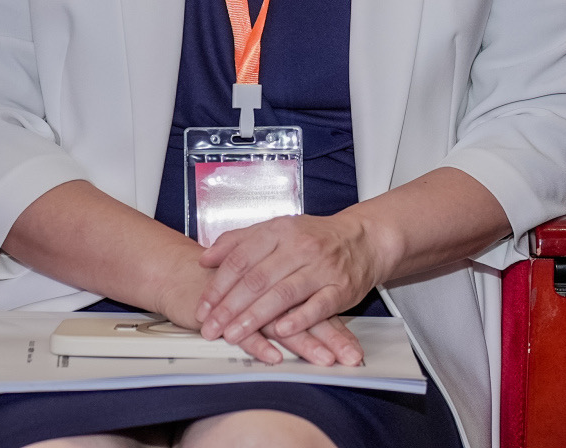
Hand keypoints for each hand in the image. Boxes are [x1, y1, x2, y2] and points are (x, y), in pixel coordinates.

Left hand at [150, 245, 358, 367]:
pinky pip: (318, 306)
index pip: (241, 258)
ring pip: (283, 294)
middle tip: (211, 327)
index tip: (203, 307)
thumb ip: (240, 241)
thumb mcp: (276, 229)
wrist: (362, 239)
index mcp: (279, 230)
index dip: (219, 285)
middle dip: (229, 307)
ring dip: (255, 318)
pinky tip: (280, 332)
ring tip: (233, 334)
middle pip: (257, 279)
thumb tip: (206, 258)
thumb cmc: (315, 238)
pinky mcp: (341, 288)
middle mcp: (300, 246)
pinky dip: (298, 320)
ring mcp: (322, 267)